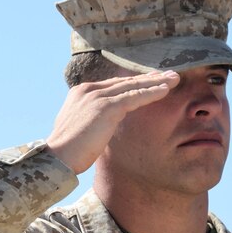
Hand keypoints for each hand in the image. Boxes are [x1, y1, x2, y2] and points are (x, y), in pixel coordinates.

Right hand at [45, 71, 178, 173]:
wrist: (57, 158)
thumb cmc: (66, 151)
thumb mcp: (77, 127)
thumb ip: (90, 118)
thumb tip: (99, 124)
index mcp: (81, 93)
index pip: (113, 84)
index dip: (134, 83)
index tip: (151, 81)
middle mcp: (88, 90)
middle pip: (125, 81)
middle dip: (148, 78)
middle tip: (168, 75)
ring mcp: (97, 97)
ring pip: (132, 86)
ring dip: (156, 82)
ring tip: (174, 79)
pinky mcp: (106, 107)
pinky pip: (134, 97)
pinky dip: (151, 93)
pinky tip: (166, 90)